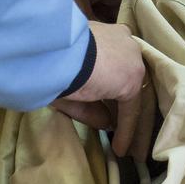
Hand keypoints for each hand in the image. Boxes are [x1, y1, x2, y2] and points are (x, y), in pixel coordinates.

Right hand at [52, 22, 155, 159]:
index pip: (113, 62)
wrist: (57, 53)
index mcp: (105, 35)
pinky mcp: (132, 79)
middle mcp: (123, 42)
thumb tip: (107, 123)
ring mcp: (131, 59)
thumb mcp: (67, 83)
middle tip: (119, 126)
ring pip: (132, 94)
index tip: (105, 103)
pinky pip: (130, 109)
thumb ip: (89, 103)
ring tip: (127, 146)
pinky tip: (120, 148)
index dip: (109, 85)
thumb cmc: (52, 61)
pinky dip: (126, 129)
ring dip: (128, 121)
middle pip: (127, 78)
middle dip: (122, 103)